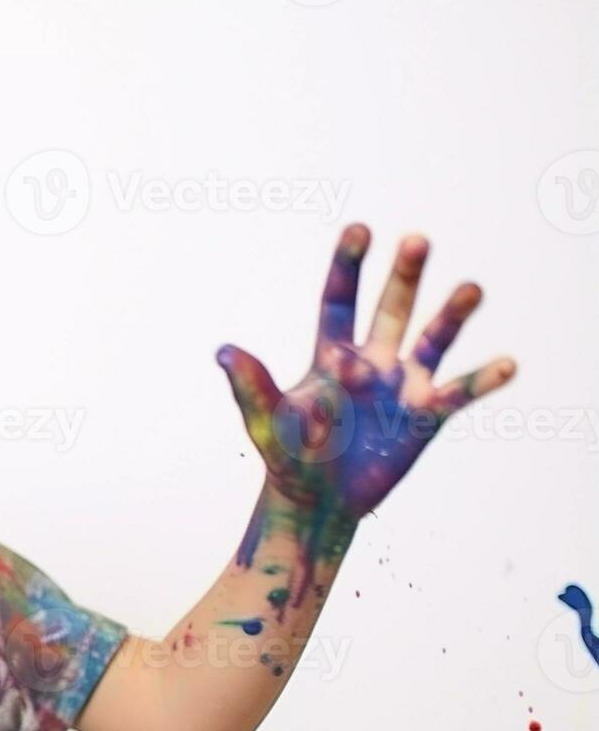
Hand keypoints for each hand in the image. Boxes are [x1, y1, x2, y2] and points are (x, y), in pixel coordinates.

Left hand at [217, 224, 515, 519]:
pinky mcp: (425, 417)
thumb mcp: (267, 421)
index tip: (359, 229)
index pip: (340, 301)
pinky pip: (459, 393)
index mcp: (331, 354)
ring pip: (432, 341)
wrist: (318, 501)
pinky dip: (482, 380)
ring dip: (451, 315)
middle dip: (404, 277)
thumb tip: (223, 351)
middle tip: (417, 240)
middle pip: (391, 310)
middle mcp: (373, 361)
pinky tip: (508, 363)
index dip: (349, 266)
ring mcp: (402, 387)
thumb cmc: (288, 457)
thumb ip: (251, 386)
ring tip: (471, 288)